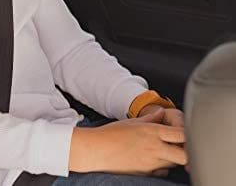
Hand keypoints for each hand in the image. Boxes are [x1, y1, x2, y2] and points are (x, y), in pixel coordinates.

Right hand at [68, 108, 186, 175]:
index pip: (182, 134)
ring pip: (175, 163)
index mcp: (151, 131)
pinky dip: (163, 167)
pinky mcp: (147, 173)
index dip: (190, 135)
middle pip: (185, 154)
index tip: (189, 134)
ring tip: (168, 152)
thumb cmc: (111, 134)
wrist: (97, 150)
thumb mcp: (131, 121)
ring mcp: (152, 162)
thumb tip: (162, 112)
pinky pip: (163, 171)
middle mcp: (154, 147)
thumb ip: (150, 118)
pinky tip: (156, 160)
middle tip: (185, 148)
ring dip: (175, 159)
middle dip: (188, 152)